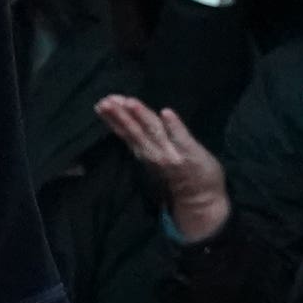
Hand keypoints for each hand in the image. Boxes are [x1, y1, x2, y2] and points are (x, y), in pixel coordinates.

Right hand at [95, 94, 231, 241]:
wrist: (201, 201)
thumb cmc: (179, 179)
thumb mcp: (154, 161)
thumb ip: (143, 144)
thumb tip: (126, 126)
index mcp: (146, 152)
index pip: (127, 133)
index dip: (114, 120)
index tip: (101, 104)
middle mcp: (155, 153)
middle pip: (135, 130)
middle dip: (120, 115)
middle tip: (106, 100)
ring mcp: (172, 153)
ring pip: (153, 131)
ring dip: (141, 116)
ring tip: (129, 102)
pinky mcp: (190, 153)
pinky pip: (180, 137)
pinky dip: (173, 125)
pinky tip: (166, 112)